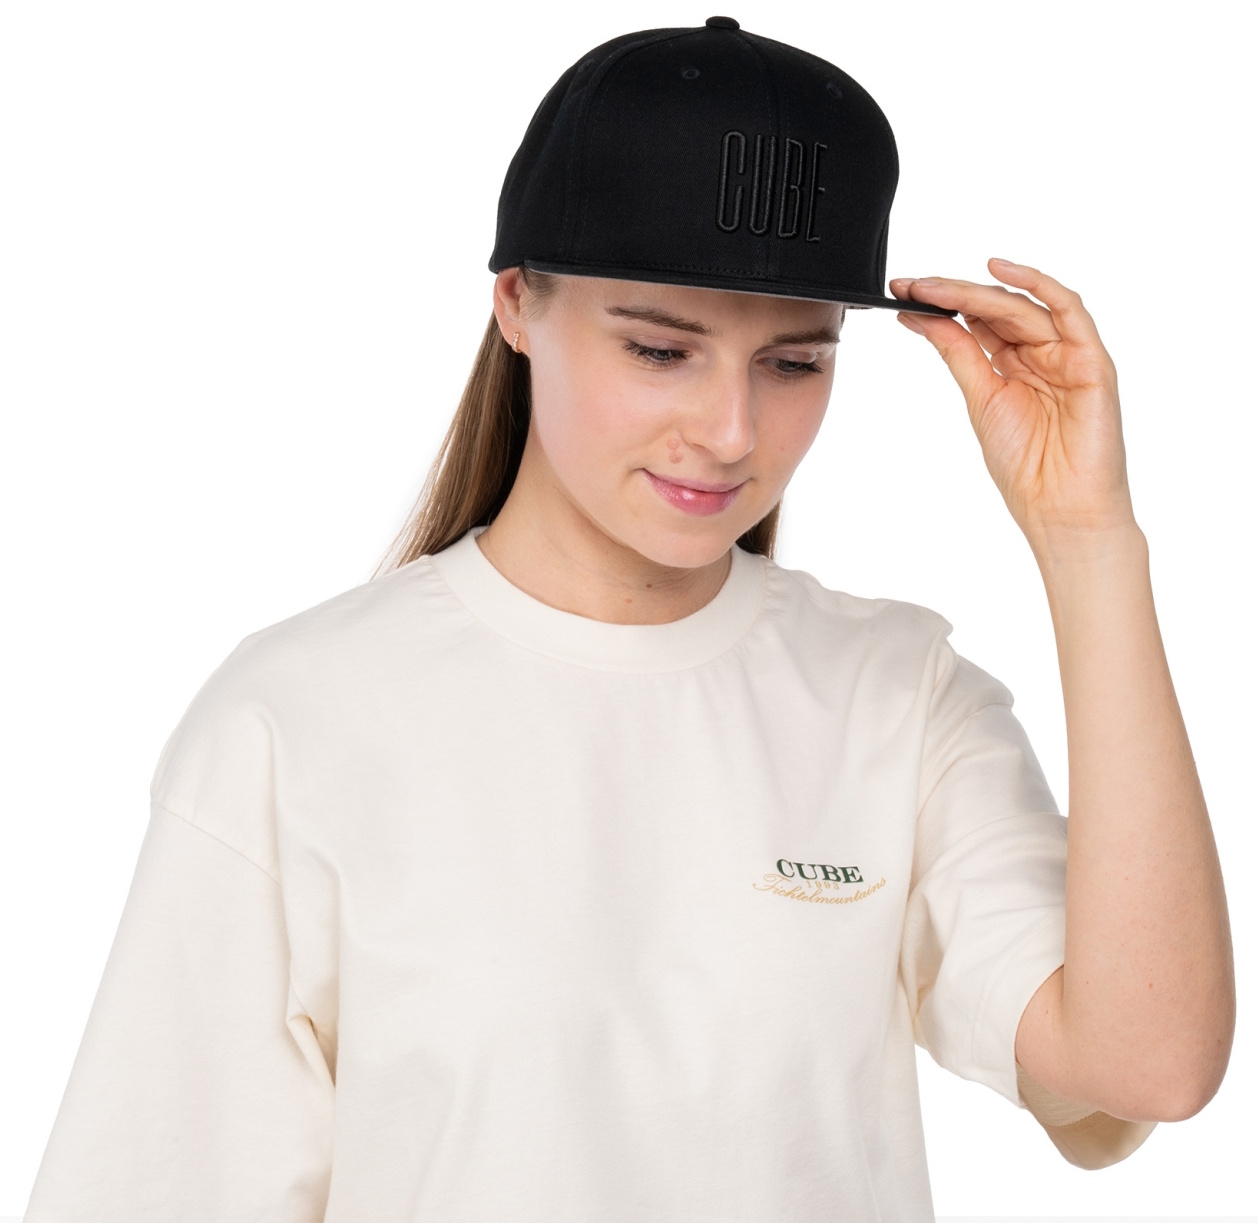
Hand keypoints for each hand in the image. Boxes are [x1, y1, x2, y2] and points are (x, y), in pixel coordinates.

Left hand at [890, 260, 1134, 552]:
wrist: (1060, 509)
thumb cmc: (1026, 466)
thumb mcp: (980, 400)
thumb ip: (959, 354)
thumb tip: (924, 319)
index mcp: (1014, 366)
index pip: (976, 321)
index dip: (941, 304)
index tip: (902, 292)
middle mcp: (1042, 354)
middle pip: (996, 309)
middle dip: (950, 294)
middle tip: (910, 285)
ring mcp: (1068, 354)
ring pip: (1023, 306)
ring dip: (975, 292)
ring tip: (933, 287)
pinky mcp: (1092, 360)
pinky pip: (1069, 310)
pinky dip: (1037, 284)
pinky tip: (998, 271)